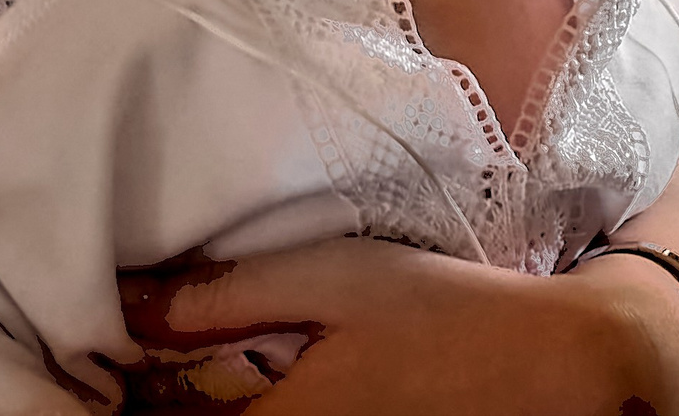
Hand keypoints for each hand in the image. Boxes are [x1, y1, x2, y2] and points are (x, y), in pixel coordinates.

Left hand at [120, 237, 678, 415]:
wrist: (563, 363)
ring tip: (208, 390)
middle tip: (154, 380)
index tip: (115, 378)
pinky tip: (290, 398)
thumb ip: (229, 294)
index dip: (134, 403)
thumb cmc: (450, 312)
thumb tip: (133, 304)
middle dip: (177, 410)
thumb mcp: (337, 277)